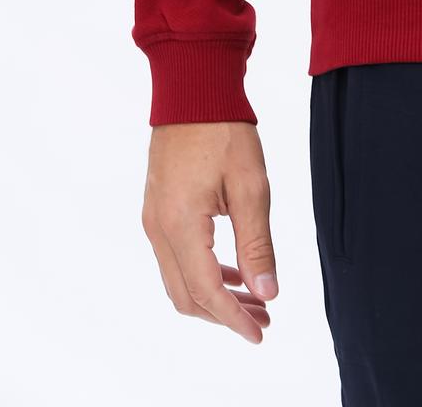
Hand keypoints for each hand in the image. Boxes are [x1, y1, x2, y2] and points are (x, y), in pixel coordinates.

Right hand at [140, 120, 279, 342]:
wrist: (193, 89)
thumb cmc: (225, 130)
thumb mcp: (251, 186)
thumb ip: (257, 243)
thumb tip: (267, 292)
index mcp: (180, 225)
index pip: (206, 291)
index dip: (234, 318)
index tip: (261, 333)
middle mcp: (158, 229)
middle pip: (187, 295)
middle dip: (225, 314)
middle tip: (263, 318)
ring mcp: (154, 220)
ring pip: (179, 280)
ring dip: (215, 296)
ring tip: (255, 299)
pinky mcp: (157, 210)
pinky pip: (176, 258)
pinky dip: (203, 272)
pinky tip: (233, 271)